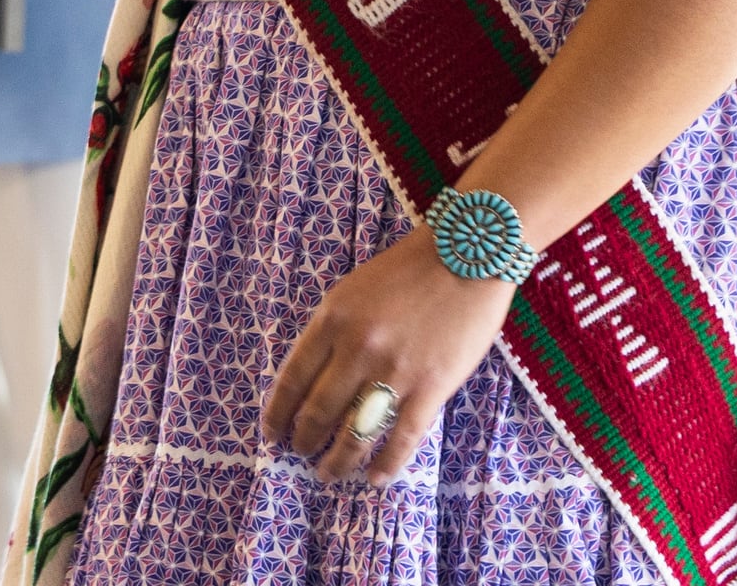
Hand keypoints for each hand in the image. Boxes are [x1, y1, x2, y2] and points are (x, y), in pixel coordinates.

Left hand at [259, 228, 514, 483]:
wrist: (464, 257)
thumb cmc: (406, 271)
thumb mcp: (350, 292)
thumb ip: (330, 333)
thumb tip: (313, 380)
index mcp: (331, 321)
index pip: (292, 379)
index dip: (278, 413)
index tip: (272, 433)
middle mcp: (356, 349)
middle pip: (318, 410)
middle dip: (304, 440)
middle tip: (300, 454)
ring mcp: (394, 371)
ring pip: (355, 431)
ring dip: (338, 460)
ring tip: (329, 474)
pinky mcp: (431, 387)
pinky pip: (402, 438)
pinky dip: (386, 464)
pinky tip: (374, 479)